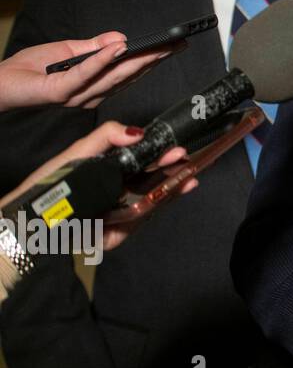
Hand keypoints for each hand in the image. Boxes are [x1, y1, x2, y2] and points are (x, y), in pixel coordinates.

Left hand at [0, 34, 182, 110]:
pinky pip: (85, 74)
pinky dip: (102, 61)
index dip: (152, 59)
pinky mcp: (61, 92)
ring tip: (156, 47)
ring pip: (112, 77)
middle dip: (154, 60)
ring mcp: (77, 96)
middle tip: (175, 47)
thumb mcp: (67, 51)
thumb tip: (122, 38)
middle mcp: (90, 96)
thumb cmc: (27, 70)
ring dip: (136, 61)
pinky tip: (117, 48)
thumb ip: (94, 47)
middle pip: (127, 76)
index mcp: (94, 87)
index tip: (174, 46)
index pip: (128, 72)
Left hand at [2, 121, 192, 252]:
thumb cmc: (50, 183)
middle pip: (152, 184)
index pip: (143, 164)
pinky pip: (138, 222)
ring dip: (171, 192)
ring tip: (186, 181)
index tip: (180, 152)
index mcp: (111, 173)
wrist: (27, 217)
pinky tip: (164, 199)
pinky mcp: (115, 235)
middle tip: (189, 167)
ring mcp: (118, 215)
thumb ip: (107, 136)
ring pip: (151, 203)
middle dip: (174, 175)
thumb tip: (139, 131)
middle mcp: (117, 193)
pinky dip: (152, 211)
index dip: (162, 158)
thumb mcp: (78, 153)